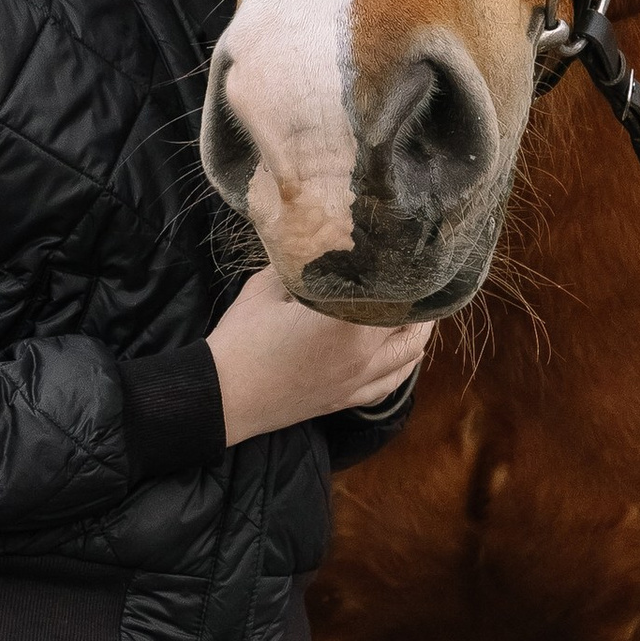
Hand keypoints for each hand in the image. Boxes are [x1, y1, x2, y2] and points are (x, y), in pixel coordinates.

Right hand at [207, 267, 432, 449]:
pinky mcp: (347, 400)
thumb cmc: (242, 339)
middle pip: (412, 324)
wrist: (222, 396)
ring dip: (417, 331)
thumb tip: (321, 240)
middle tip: (414, 274)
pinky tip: (402, 352)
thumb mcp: (268, 287)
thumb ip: (302, 264)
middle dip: (417, 298)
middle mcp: (364, 356)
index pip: (394, 291)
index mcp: (347, 324)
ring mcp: (358, 382)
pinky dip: (405, 365)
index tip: (404, 249)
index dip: (403, 268)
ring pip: (410, 356)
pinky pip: (391, 384)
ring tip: (416, 308)